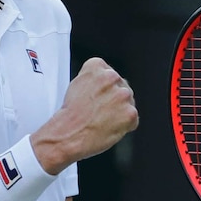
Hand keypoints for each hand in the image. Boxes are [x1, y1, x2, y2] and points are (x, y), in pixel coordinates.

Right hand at [32, 57, 138, 173]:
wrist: (67, 134)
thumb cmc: (70, 114)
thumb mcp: (77, 84)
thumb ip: (95, 79)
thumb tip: (110, 85)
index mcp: (96, 66)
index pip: (109, 74)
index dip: (103, 89)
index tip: (94, 98)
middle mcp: (111, 76)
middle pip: (121, 87)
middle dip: (114, 100)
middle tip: (98, 112)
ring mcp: (122, 94)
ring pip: (129, 102)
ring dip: (120, 112)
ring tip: (102, 120)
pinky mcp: (130, 112)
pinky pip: (133, 119)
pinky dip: (124, 127)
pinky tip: (109, 128)